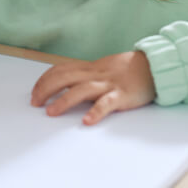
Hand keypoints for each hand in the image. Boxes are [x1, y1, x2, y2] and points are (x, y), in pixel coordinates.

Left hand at [31, 51, 156, 125]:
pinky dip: (96, 112)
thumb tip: (63, 85)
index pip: (60, 69)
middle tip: (35, 103)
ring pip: (82, 89)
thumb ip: (84, 75)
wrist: (153, 66)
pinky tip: (87, 121)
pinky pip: (107, 103)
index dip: (44, 80)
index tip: (34, 92)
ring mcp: (108, 84)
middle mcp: (95, 74)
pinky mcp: (122, 95)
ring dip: (64, 100)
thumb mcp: (101, 69)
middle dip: (46, 89)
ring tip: (51, 112)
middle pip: (65, 77)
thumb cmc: (126, 70)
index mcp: (89, 68)